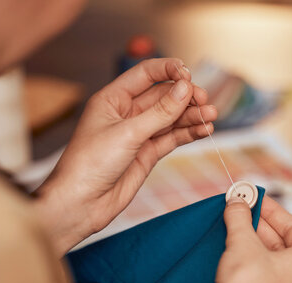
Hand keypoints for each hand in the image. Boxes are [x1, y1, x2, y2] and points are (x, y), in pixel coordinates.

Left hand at [35, 58, 216, 254]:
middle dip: (185, 97)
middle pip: (163, 96)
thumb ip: (160, 112)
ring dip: (191, 115)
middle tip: (204, 100)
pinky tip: (204, 129)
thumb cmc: (89, 164)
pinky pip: (172, 138)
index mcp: (113, 99)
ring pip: (171, 118)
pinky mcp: (147, 154)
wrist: (80, 204)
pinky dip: (189, 133)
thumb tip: (185, 88)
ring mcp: (138, 134)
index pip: (145, 74)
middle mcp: (127, 114)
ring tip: (211, 115)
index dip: (169, 70)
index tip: (189, 75)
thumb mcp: (128, 133)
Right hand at [206, 196, 291, 282]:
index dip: (272, 210)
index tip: (255, 200)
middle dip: (260, 227)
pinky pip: (268, 281)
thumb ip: (240, 217)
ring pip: (276, 264)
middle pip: (285, 245)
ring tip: (236, 231)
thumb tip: (237, 203)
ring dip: (256, 246)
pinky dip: (254, 266)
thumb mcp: (242, 242)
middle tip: (242, 213)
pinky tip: (237, 256)